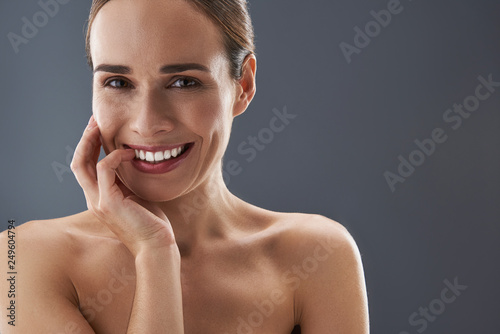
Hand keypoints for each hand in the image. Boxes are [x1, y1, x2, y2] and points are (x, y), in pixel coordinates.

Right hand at [71, 115, 176, 256]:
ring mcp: (98, 202)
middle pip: (78, 163)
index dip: (88, 147)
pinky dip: (114, 157)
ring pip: (83, 164)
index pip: (85, 168)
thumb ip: (126, 182)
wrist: (156, 245)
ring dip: (92, 141)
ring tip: (103, 127)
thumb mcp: (135, 197)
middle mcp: (93, 200)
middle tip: (95, 120)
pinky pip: (104, 169)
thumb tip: (130, 161)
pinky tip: (130, 153)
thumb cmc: (150, 223)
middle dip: (85, 139)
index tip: (98, 129)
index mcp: (99, 199)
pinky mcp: (109, 203)